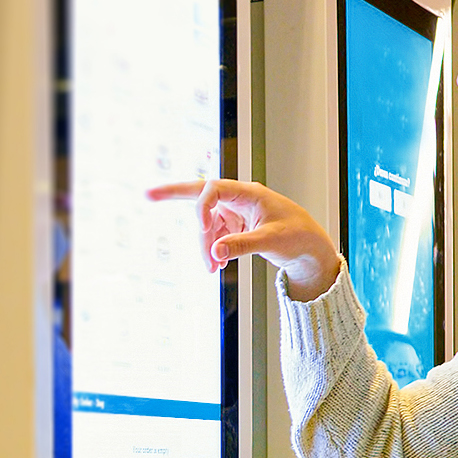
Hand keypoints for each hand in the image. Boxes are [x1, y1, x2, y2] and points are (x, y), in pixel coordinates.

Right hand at [145, 179, 339, 299]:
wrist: (310, 249)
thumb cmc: (298, 237)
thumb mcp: (270, 242)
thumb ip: (241, 245)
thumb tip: (215, 251)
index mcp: (249, 193)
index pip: (215, 189)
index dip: (202, 206)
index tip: (202, 229)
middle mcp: (239, 199)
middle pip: (201, 193)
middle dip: (174, 194)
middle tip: (147, 194)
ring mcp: (235, 213)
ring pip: (207, 224)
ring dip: (205, 245)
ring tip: (212, 268)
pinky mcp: (236, 227)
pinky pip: (215, 236)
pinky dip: (213, 249)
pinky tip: (217, 265)